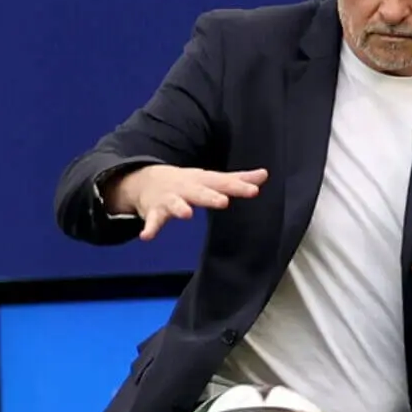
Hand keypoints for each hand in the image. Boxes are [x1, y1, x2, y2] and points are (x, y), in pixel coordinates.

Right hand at [107, 165, 267, 240]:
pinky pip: (152, 220)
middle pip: (199, 192)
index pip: (223, 182)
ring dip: (179, 208)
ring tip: (186, 214)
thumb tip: (264, 174)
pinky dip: (149, 227)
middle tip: (223, 201)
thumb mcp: (211, 179)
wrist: (146, 180)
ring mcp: (169, 198)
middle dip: (210, 196)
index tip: (254, 190)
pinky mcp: (154, 211)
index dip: (238, 186)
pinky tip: (146, 236)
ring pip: (174, 203)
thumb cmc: (188, 183)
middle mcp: (186, 187)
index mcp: (202, 180)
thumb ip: (237, 180)